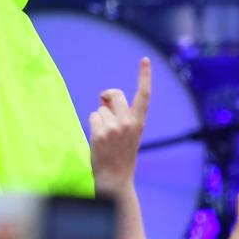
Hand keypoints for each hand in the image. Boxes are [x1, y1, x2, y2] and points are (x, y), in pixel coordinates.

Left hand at [89, 57, 150, 192]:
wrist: (116, 178)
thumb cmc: (121, 154)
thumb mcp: (129, 134)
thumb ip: (121, 115)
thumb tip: (103, 100)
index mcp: (139, 122)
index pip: (144, 96)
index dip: (145, 76)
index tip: (145, 59)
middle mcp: (129, 122)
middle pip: (114, 94)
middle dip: (107, 96)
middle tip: (104, 104)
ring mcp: (114, 127)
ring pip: (100, 109)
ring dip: (99, 119)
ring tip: (105, 138)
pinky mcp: (100, 133)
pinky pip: (92, 117)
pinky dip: (93, 126)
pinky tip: (99, 140)